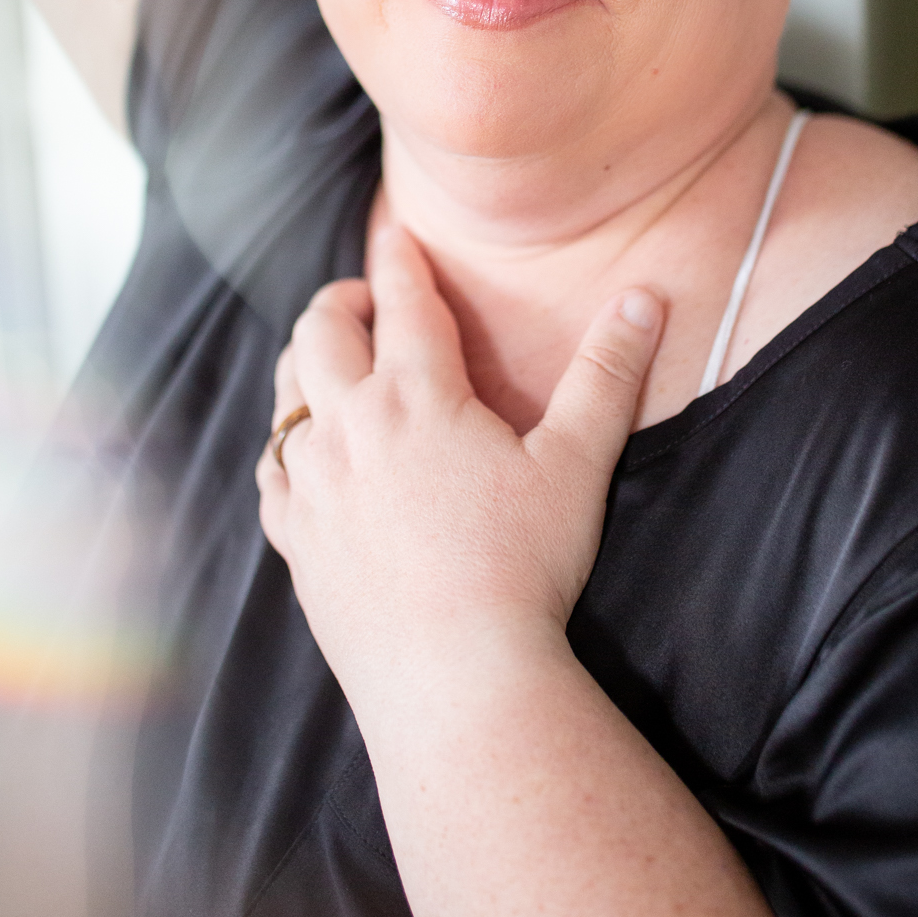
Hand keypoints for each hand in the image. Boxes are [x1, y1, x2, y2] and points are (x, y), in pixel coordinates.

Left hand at [256, 226, 663, 712]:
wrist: (457, 680)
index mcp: (418, 393)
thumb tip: (646, 295)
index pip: (402, 300)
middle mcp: (351, 425)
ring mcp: (312, 484)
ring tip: (332, 363)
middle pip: (321, 332)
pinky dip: (284, 446)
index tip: (397, 235)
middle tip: (366, 302)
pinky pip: (271, 472)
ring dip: (307, 364)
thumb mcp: (578, 464)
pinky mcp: (294, 539)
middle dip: (342, 302)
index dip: (401, 259)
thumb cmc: (524, 569)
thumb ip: (608, 373)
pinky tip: (303, 455)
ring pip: (287, 395)